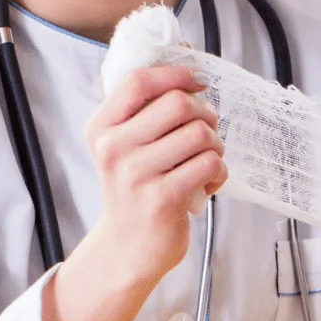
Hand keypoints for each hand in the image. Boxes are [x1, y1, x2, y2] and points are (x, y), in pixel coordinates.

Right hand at [40, 65, 224, 320]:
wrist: (128, 247)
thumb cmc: (136, 190)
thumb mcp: (124, 146)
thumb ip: (144, 112)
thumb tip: (189, 73)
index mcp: (101, 128)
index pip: (139, 82)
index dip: (176, 74)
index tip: (197, 82)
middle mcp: (113, 148)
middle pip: (179, 104)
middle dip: (205, 114)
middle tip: (207, 133)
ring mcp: (136, 174)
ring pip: (200, 134)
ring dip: (216, 145)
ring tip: (207, 161)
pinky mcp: (162, 198)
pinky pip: (210, 164)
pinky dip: (219, 171)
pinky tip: (209, 183)